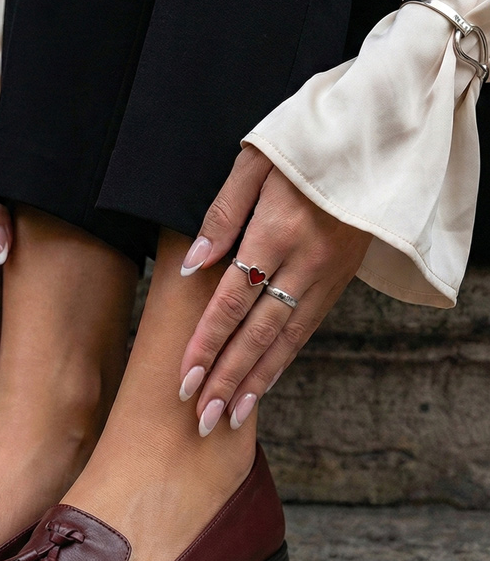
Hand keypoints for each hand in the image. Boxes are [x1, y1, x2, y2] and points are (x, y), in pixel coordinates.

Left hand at [178, 145, 370, 432]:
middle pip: (258, 332)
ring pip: (285, 339)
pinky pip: (306, 329)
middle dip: (227, 378)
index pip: (234, 300)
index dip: (208, 342)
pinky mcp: (339, 280)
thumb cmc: (305, 144)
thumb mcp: (257, 161)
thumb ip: (223, 213)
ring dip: (255, 381)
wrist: (376, 142)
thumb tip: (193, 264)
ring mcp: (326, 275)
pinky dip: (282, 361)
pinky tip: (263, 385)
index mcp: (278, 230)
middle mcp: (305, 261)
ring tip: (229, 417)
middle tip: (202, 418)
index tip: (185, 378)